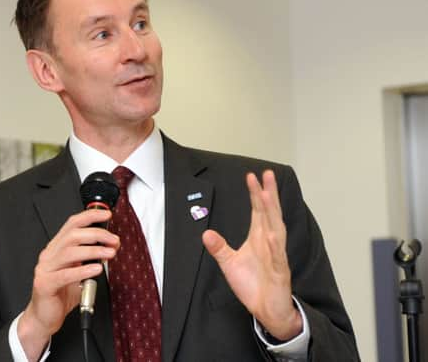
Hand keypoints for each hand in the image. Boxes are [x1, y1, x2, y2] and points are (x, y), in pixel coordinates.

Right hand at [18, 209, 119, 359]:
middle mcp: (49, 255)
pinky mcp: (45, 284)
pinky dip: (83, 270)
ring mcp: (45, 269)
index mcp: (56, 248)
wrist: (43, 317)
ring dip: (94, 251)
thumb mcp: (78, 270)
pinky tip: (96, 269)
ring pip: (70, 252)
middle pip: (73, 235)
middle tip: (114, 240)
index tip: (107, 215)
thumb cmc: (61, 293)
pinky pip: (65, 275)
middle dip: (97, 234)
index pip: (72, 224)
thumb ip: (90, 257)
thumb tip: (110, 245)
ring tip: (109, 253)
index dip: (89, 216)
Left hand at [202, 170, 301, 340]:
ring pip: (276, 230)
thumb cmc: (253, 285)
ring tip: (268, 195)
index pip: (258, 211)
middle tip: (267, 174)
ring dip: (272, 213)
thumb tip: (206, 233)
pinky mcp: (279, 272)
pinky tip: (272, 234)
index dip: (255, 194)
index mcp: (259, 238)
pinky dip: (275, 246)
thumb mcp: (230, 264)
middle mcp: (270, 243)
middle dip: (268, 194)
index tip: (252, 177)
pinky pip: (278, 257)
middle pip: (270, 214)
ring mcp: (276, 256)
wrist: (267, 310)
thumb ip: (219, 248)